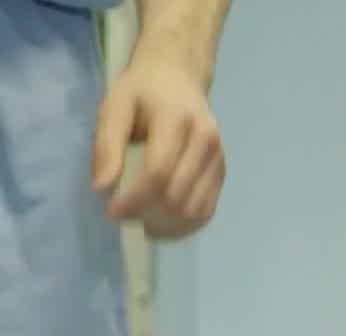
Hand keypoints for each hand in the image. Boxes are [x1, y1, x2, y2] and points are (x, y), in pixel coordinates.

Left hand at [92, 56, 226, 240]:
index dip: (134, 199)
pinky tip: (162, 223)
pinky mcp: (222, 173)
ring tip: (141, 219)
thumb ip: (106, 146)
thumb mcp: (113, 107)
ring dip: (165, 224)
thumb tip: (102, 189)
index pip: (159, 172)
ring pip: (194, 209)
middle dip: (146, 213)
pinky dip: (184, 225)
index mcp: (177, 120)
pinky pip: (206, 211)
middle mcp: (205, 141)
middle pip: (177, 195)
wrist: (178, 78)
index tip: (110, 211)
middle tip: (122, 213)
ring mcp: (218, 159)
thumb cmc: (141, 93)